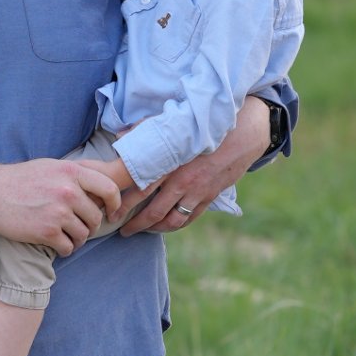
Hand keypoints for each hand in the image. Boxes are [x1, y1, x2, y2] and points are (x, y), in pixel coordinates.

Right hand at [0, 156, 127, 253]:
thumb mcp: (53, 165)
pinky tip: (54, 243)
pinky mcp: (46, 232)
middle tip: (77, 226)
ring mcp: (58, 212)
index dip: (114, 204)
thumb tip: (108, 172)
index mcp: (72, 172)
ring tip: (64, 235)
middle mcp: (68, 191)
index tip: (111, 212)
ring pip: (83, 235)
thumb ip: (79, 171)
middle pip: (96, 218)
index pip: (109, 189)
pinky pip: (68, 248)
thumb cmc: (22, 178)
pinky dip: (64, 249)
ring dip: (76, 239)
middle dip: (89, 226)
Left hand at [119, 96, 270, 234]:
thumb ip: (146, 131)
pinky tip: (167, 225)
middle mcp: (183, 181)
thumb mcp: (175, 124)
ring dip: (156, 229)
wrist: (243, 132)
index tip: (112, 213)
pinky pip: (190, 217)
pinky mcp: (210, 196)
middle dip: (136, 224)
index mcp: (171, 162)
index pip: (141, 189)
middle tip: (122, 230)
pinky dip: (177, 224)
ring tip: (143, 230)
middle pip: (154, 212)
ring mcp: (198, 191)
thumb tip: (120, 137)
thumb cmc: (205, 124)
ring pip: (173, 220)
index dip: (125, 204)